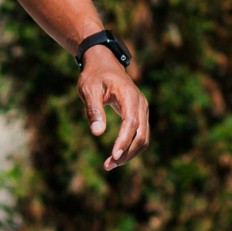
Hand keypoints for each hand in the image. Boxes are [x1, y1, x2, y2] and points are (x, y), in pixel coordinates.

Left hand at [79, 49, 148, 170]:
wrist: (104, 64)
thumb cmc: (94, 76)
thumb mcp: (88, 89)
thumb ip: (94, 110)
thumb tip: (97, 133)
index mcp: (129, 96)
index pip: (131, 122)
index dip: (124, 140)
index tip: (114, 155)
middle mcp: (140, 104)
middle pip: (141, 134)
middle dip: (127, 152)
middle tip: (108, 166)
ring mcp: (142, 110)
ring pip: (143, 138)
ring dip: (129, 154)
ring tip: (110, 165)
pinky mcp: (139, 115)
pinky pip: (140, 135)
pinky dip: (130, 147)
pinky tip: (116, 156)